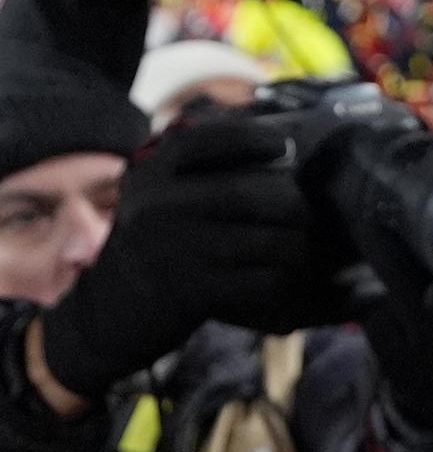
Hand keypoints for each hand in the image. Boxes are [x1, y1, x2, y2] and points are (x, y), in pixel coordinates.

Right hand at [39, 113, 350, 398]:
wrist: (110, 313)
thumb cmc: (154, 249)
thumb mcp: (155, 200)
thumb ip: (194, 173)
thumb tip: (276, 147)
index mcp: (149, 176)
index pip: (202, 142)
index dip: (251, 138)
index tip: (285, 146)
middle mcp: (156, 206)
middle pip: (248, 193)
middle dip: (292, 204)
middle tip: (303, 215)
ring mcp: (174, 249)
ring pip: (266, 240)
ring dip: (297, 248)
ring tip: (300, 253)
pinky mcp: (193, 291)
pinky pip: (264, 282)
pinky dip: (285, 283)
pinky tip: (285, 284)